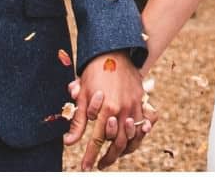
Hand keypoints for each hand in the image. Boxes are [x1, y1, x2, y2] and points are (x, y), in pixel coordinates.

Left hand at [66, 52, 145, 168]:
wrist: (114, 50)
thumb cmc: (94, 72)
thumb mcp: (83, 96)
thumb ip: (78, 121)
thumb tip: (68, 142)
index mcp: (107, 108)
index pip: (98, 140)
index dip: (91, 156)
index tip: (86, 168)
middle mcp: (123, 109)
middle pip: (118, 143)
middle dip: (108, 158)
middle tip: (100, 165)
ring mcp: (135, 105)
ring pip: (133, 137)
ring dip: (124, 151)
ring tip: (114, 156)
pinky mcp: (142, 100)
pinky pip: (145, 124)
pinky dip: (140, 135)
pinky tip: (131, 141)